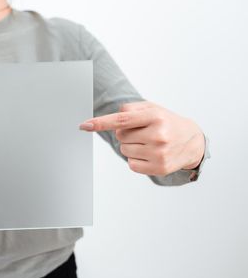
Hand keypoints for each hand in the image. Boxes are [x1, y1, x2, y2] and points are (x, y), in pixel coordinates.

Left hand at [79, 101, 204, 175]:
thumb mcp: (153, 108)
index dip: (101, 123)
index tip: (84, 125)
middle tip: (144, 132)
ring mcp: (159, 154)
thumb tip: (110, 120)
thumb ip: (130, 109)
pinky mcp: (159, 168)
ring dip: (131, 146)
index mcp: (155, 117)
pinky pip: (131, 164)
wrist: (193, 142)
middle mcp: (158, 135)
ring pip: (124, 150)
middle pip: (120, 136)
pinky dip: (136, 159)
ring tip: (149, 143)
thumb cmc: (167, 122)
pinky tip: (150, 154)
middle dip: (127, 134)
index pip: (122, 119)